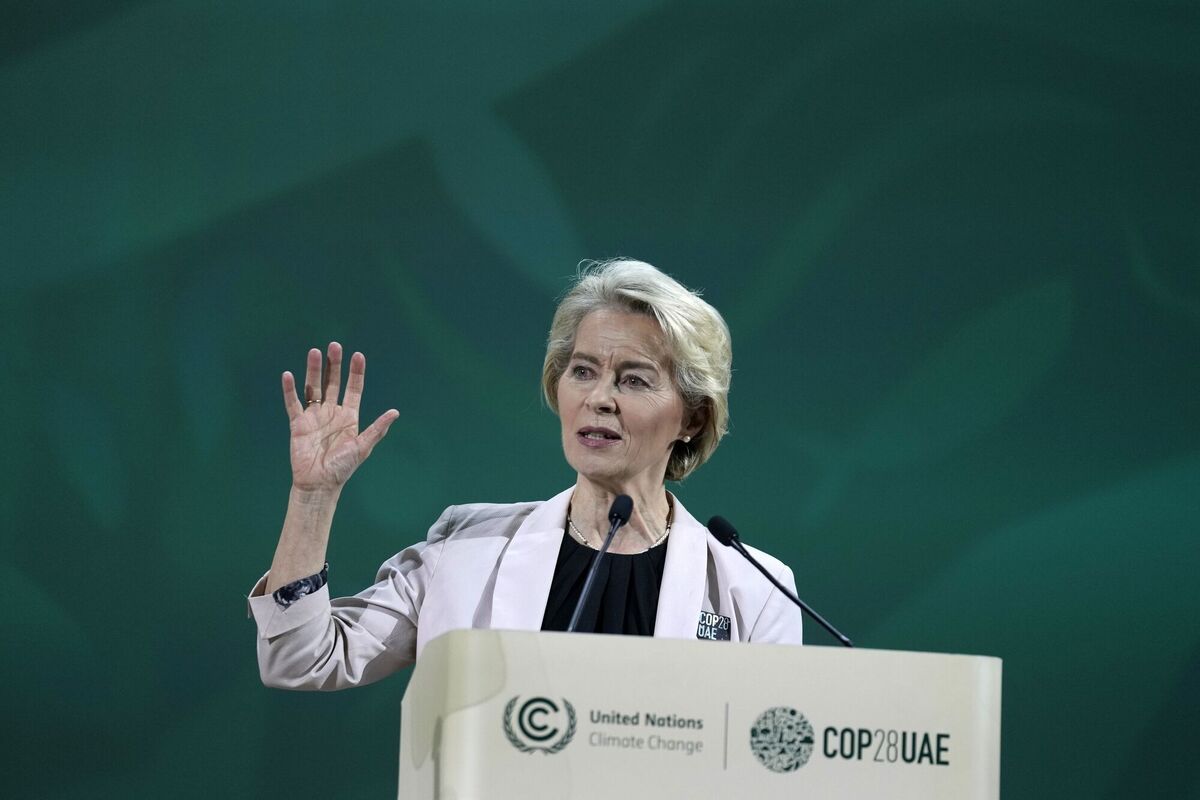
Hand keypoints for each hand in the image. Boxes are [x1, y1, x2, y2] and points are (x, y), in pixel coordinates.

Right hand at [281, 342, 398, 492]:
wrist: (319, 484)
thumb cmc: (343, 468)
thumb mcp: (363, 447)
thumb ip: (377, 428)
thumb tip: (395, 412)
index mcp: (349, 417)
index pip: (353, 389)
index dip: (355, 372)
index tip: (358, 355)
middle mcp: (332, 413)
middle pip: (333, 383)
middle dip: (334, 365)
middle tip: (334, 345)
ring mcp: (314, 417)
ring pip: (313, 387)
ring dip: (313, 370)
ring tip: (314, 352)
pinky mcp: (298, 424)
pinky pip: (293, 403)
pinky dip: (290, 390)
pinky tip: (288, 375)